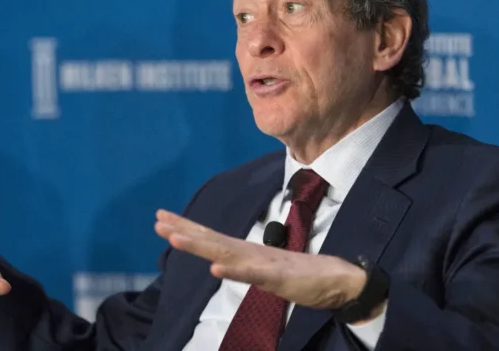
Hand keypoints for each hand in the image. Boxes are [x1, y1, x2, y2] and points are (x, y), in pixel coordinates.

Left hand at [154, 210, 370, 312]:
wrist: (342, 280)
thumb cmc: (306, 276)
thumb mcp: (269, 272)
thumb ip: (249, 266)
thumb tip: (227, 263)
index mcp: (249, 253)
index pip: (212, 238)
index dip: (187, 228)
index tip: (162, 218)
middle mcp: (253, 253)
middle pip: (212, 240)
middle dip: (184, 229)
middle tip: (157, 218)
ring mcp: (265, 265)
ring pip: (226, 253)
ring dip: (200, 244)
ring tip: (175, 237)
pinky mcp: (279, 278)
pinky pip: (253, 275)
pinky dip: (234, 271)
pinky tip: (215, 269)